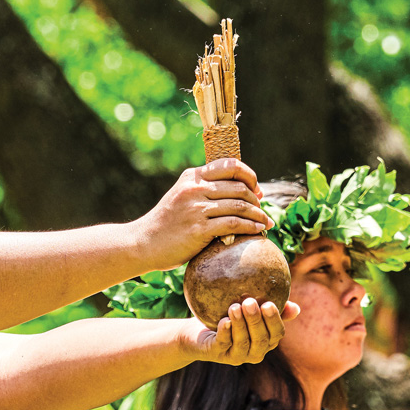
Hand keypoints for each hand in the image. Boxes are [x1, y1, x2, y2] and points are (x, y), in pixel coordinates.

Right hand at [134, 159, 272, 271]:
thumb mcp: (181, 198)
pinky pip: (234, 224)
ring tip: (266, 222)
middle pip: (239, 186)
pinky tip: (258, 230)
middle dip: (256, 199)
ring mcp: (196, 208)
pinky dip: (251, 227)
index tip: (257, 190)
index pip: (230, 165)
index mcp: (192, 177)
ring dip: (258, 214)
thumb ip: (203, 191)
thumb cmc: (165, 225)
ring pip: (240, 205)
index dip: (249, 176)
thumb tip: (236, 193)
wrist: (142, 243)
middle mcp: (194, 188)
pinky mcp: (199, 229)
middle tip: (262, 210)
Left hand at [181, 298, 299, 365]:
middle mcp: (254, 352)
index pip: (277, 334)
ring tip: (235, 306)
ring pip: (242, 342)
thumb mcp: (248, 311)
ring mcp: (236, 356)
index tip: (269, 304)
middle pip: (260, 339)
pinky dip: (225, 332)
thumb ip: (269, 307)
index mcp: (266, 341)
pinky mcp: (217, 354)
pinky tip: (224, 321)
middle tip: (250, 302)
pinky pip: (223, 344)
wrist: (198, 332)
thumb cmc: (228, 316)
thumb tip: (296, 308)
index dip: (274, 321)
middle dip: (256, 321)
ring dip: (240, 324)